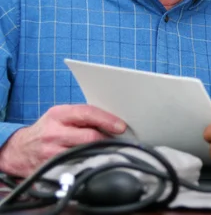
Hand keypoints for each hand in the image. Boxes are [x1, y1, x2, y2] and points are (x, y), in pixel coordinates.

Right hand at [0, 104, 125, 175]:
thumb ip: (83, 117)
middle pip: (89, 136)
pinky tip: (93, 162)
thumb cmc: (48, 130)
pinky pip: (76, 166)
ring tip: (108, 151)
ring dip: (99, 153)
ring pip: (85, 153)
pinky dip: (88, 164)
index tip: (121, 126)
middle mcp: (54, 132)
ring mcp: (51, 152)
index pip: (87, 113)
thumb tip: (114, 122)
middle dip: (107, 139)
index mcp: (59, 114)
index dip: (107, 119)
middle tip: (118, 141)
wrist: (20, 150)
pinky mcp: (51, 168)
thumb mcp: (61, 117)